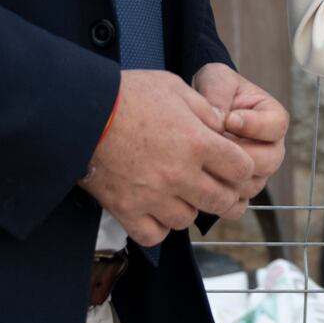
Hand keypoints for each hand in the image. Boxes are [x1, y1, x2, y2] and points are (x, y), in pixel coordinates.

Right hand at [81, 70, 258, 245]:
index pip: (241, 169)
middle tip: (222, 191)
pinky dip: (159, 227)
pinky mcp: (126, 209)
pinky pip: (154, 235)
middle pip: (222, 201)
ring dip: (189, 208)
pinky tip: (156, 212)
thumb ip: (204, 110)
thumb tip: (222, 128)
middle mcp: (180, 174)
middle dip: (227, 196)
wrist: (81, 111)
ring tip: (181, 195)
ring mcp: (152, 195)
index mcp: (197, 142)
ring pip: (187, 220)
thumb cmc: (128, 94)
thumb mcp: (174, 88)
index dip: (243, 168)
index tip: (236, 167)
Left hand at [192, 62, 289, 212]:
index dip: (255, 125)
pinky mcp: (239, 190)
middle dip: (239, 155)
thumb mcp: (216, 79)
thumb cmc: (212, 92)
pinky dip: (219, 197)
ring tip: (204, 162)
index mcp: (272, 118)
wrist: (197, 113)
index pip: (276, 127)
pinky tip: (200, 181)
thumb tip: (221, 120)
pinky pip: (236, 203)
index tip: (231, 118)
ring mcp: (257, 172)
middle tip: (214, 146)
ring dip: (227, 176)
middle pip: (268, 161)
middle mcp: (271, 148)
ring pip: (251, 185)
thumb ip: (220, 92)